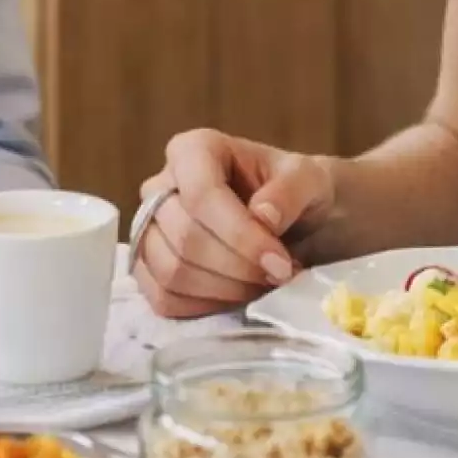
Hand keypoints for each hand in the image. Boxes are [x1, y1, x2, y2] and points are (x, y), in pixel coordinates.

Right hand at [133, 129, 336, 317]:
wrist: (291, 219)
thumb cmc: (295, 192)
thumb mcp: (309, 179)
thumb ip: (291, 191)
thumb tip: (264, 216)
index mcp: (194, 150)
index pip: (201, 195)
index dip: (240, 235)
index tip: (280, 263)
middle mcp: (160, 186)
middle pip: (185, 238)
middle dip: (237, 267)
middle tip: (278, 276)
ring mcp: (148, 229)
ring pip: (170, 271)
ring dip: (223, 290)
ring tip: (262, 285)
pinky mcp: (149, 268)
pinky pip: (162, 298)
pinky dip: (204, 307)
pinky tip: (237, 298)